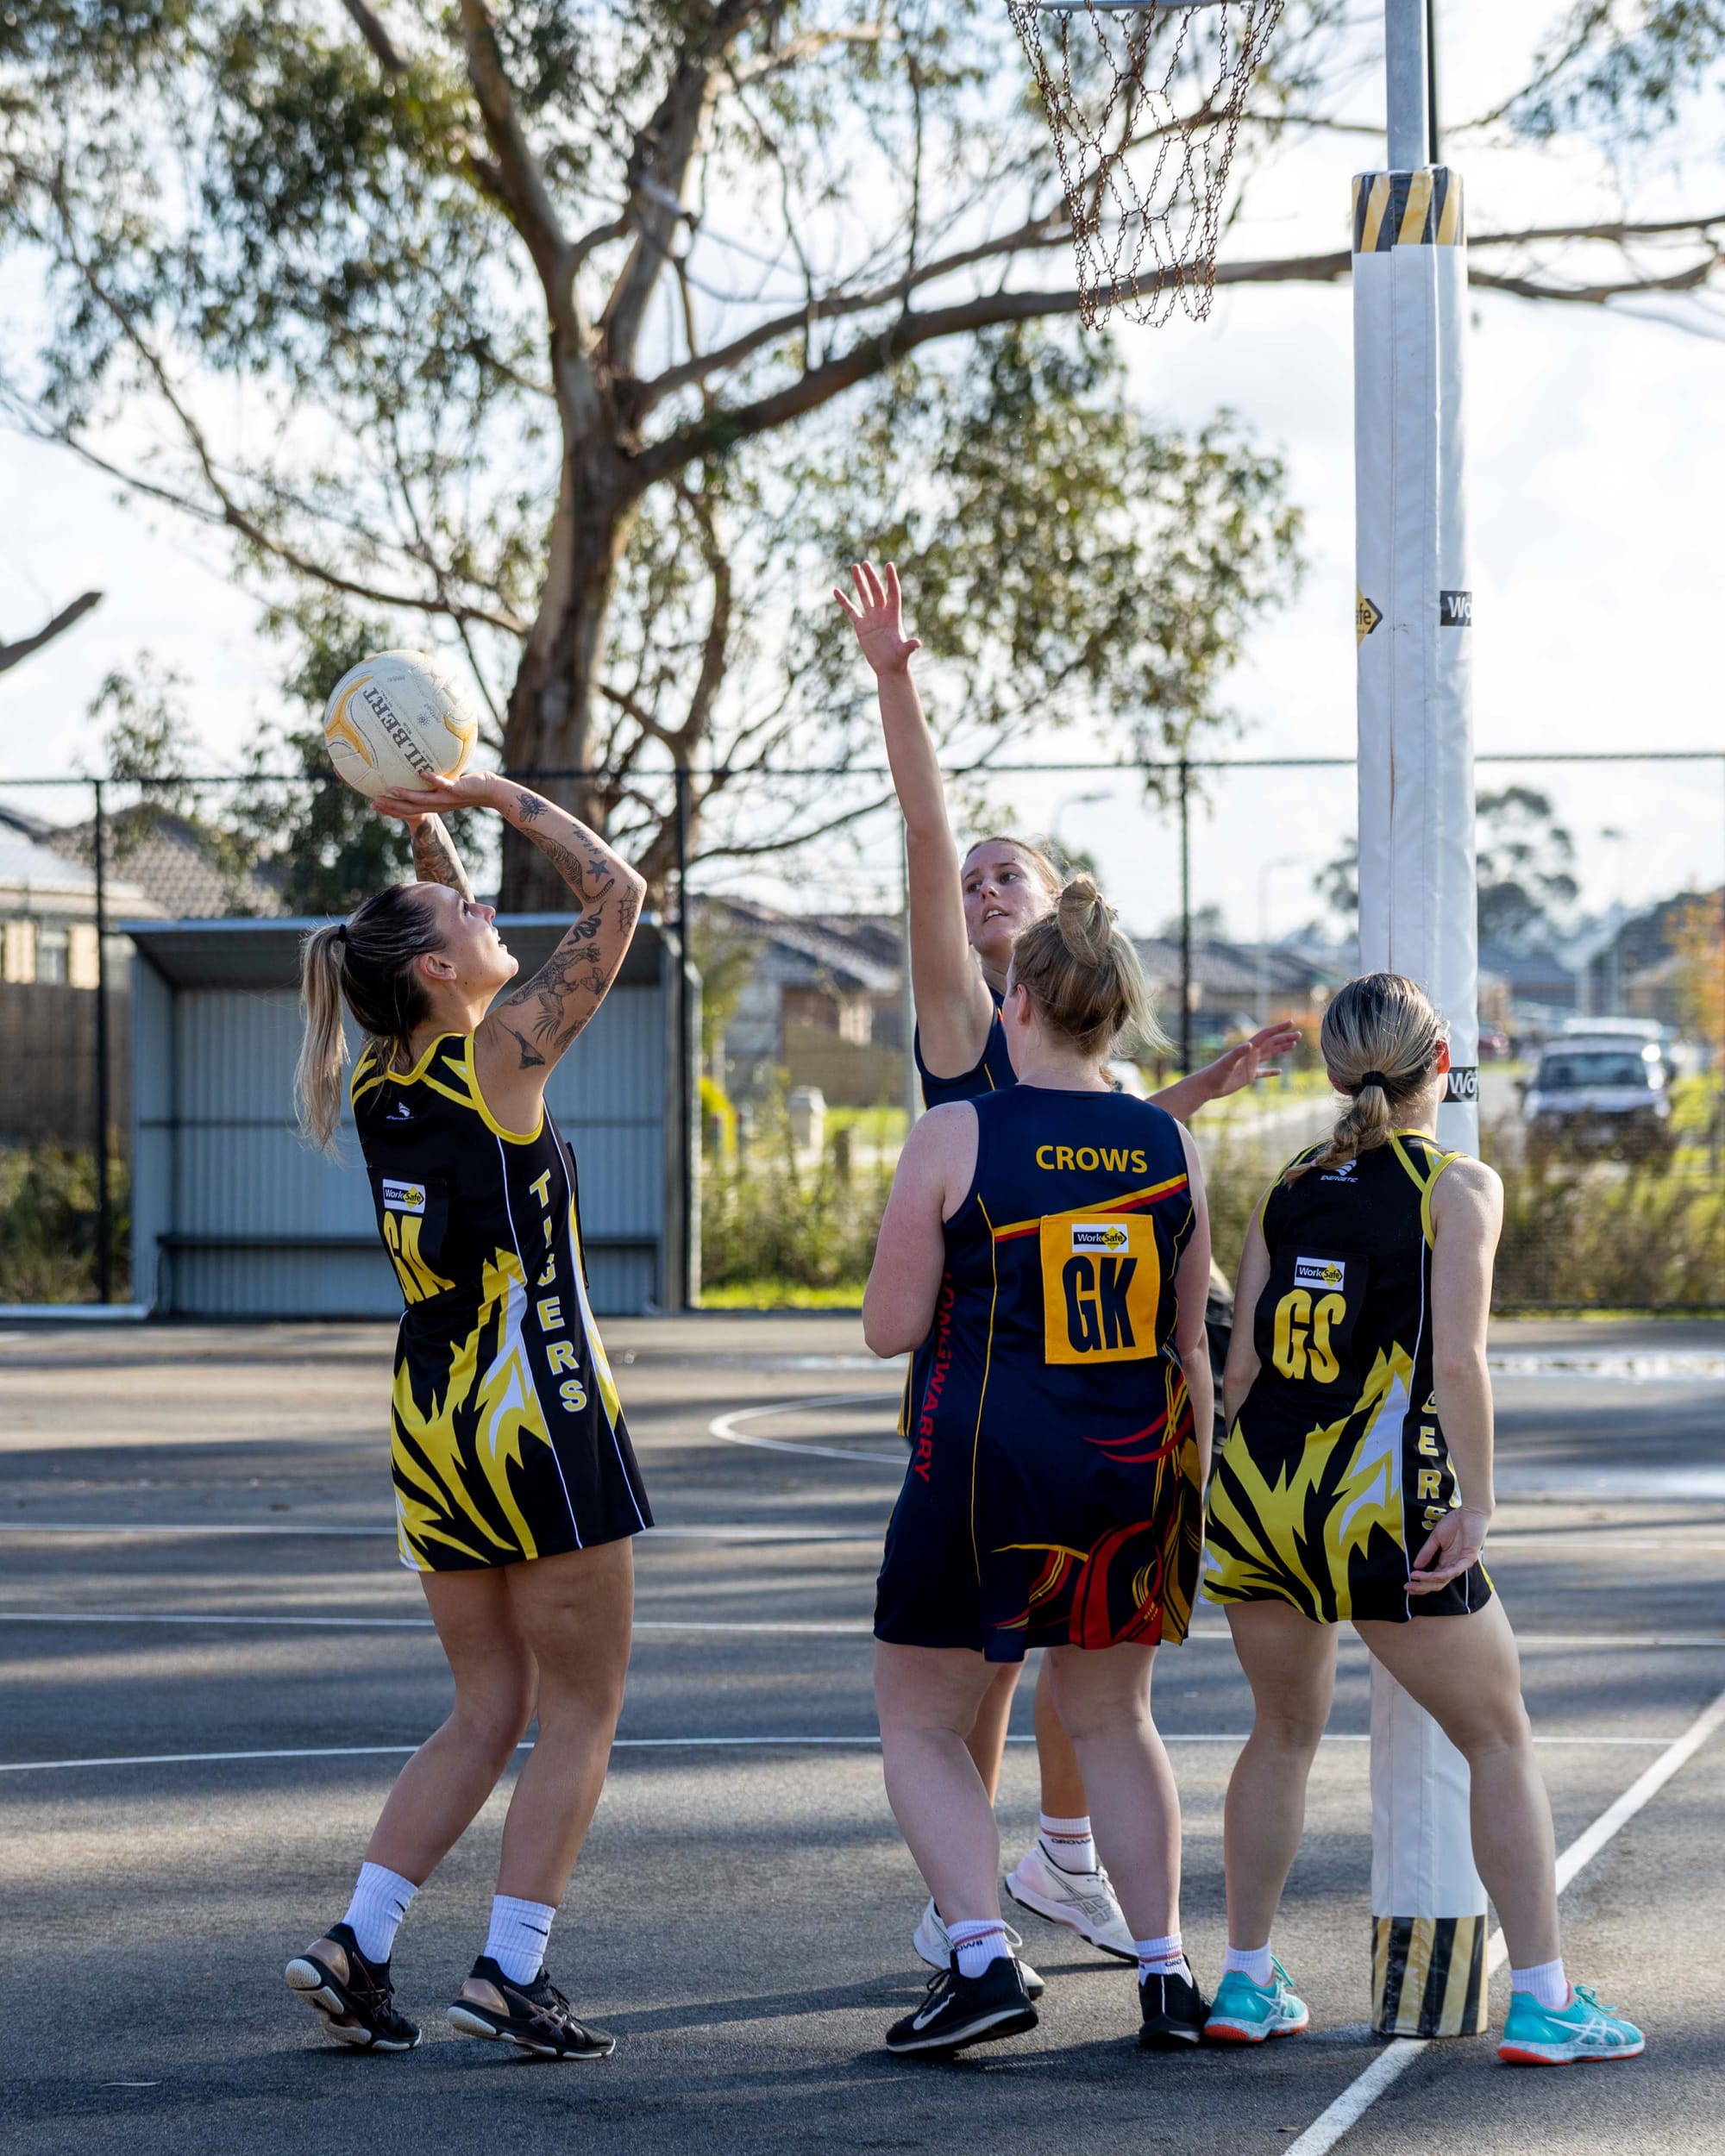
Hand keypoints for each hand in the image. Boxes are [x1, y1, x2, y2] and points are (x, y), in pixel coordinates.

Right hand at [370, 771, 499, 819]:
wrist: (491, 792)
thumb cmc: (469, 786)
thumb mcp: (449, 784)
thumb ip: (435, 780)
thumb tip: (422, 768)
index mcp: (434, 804)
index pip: (409, 809)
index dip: (392, 809)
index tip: (374, 804)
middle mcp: (438, 804)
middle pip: (411, 808)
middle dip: (392, 806)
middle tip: (374, 802)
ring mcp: (447, 798)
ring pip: (423, 799)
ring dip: (407, 795)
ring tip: (390, 789)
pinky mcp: (457, 790)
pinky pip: (443, 784)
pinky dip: (433, 779)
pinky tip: (422, 772)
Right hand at [832, 560, 920, 675]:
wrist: (888, 669)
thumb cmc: (898, 661)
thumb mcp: (904, 652)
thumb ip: (909, 646)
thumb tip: (917, 643)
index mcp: (893, 616)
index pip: (893, 593)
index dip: (891, 579)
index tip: (889, 564)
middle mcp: (882, 614)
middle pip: (876, 591)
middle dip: (871, 577)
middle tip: (865, 563)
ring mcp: (871, 618)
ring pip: (864, 596)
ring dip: (859, 582)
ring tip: (854, 567)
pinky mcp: (861, 627)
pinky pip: (851, 611)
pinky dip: (844, 601)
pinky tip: (836, 591)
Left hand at [1198, 1022, 1301, 1102]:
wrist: (1207, 1086)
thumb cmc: (1215, 1073)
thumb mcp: (1227, 1062)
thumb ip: (1238, 1053)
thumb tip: (1249, 1044)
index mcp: (1248, 1049)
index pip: (1266, 1035)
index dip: (1278, 1028)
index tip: (1291, 1023)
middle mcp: (1250, 1054)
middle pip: (1271, 1043)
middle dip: (1284, 1038)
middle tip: (1299, 1034)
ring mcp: (1250, 1065)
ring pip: (1269, 1054)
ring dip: (1281, 1049)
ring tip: (1293, 1045)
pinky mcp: (1248, 1076)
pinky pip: (1263, 1072)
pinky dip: (1271, 1071)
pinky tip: (1279, 1071)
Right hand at [1407, 1504, 1491, 1593]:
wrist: (1470, 1512)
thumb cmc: (1455, 1522)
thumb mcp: (1436, 1537)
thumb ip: (1427, 1551)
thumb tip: (1415, 1566)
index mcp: (1447, 1561)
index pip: (1434, 1578)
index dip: (1421, 1583)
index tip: (1407, 1586)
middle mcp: (1454, 1565)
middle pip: (1438, 1583)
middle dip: (1422, 1586)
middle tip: (1407, 1588)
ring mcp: (1461, 1563)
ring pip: (1444, 1579)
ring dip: (1428, 1580)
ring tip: (1414, 1578)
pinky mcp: (1468, 1559)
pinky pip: (1454, 1571)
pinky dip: (1440, 1574)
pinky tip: (1429, 1574)